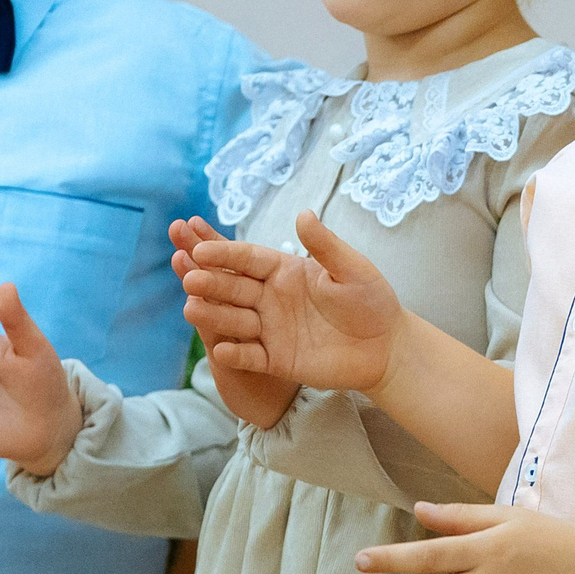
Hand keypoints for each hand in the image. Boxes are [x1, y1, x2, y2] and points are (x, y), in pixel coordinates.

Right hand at [178, 210, 401, 396]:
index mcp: (284, 270)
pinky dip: (236, 354)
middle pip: (234, 288)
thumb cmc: (371, 301)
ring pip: (235, 320)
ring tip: (191, 308)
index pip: (248, 259)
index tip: (201, 248)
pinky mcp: (276, 360)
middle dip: (210, 282)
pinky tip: (222, 350)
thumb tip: (304, 213)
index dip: (225, 254)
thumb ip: (326, 246)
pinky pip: (250, 356)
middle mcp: (271, 298)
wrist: (385, 347)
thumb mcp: (352, 270)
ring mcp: (271, 329)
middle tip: (189, 278)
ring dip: (213, 315)